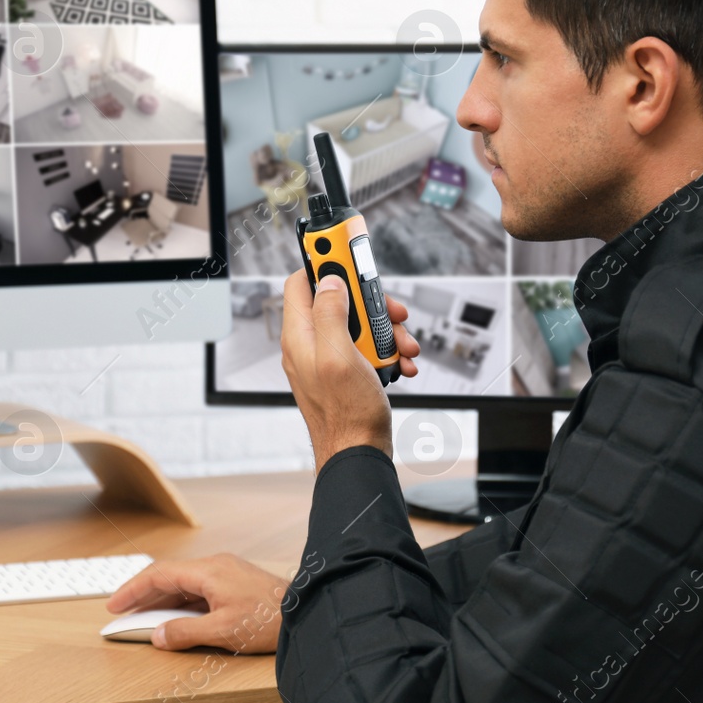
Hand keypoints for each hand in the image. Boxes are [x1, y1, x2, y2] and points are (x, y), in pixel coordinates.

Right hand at [105, 554, 286, 652]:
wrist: (307, 612)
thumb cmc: (270, 619)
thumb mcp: (223, 631)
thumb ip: (186, 633)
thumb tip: (159, 636)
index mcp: (209, 571)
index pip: (159, 574)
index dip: (133, 589)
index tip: (115, 604)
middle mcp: (215, 566)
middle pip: (169, 577)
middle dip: (143, 595)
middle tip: (122, 612)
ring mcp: (226, 573)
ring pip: (184, 583)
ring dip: (162, 600)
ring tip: (143, 618)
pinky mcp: (235, 584)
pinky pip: (199, 589)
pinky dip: (181, 602)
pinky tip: (176, 618)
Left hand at [281, 270, 420, 471]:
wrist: (358, 455)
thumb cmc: (346, 415)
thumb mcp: (338, 355)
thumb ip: (330, 313)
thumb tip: (330, 281)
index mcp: (300, 335)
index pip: (302, 281)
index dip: (324, 262)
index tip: (345, 248)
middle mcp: (311, 343)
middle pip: (340, 300)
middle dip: (371, 304)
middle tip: (392, 314)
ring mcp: (329, 358)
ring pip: (359, 324)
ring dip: (386, 332)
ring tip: (401, 349)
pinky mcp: (346, 372)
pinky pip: (368, 349)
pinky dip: (387, 353)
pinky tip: (400, 364)